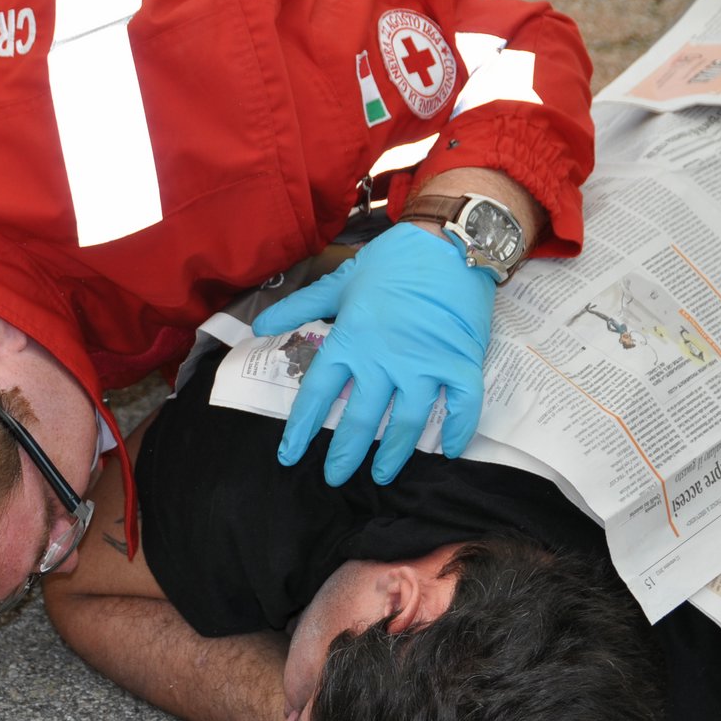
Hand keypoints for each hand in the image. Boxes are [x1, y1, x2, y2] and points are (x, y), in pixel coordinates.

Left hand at [252, 223, 495, 482]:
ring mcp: (424, 365)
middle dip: (345, 455)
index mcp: (349, 342)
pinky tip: (448, 452)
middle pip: (358, 420)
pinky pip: (462, 407)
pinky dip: (456, 431)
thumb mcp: (339, 282)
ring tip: (383, 476)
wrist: (448, 241)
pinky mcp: (461, 363)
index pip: (317, 395)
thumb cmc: (391, 262)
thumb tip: (259, 326)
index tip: (289, 456)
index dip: (300, 429)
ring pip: (406, 423)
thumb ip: (299, 308)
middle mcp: (383, 360)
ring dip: (393, 454)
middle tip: (336, 478)